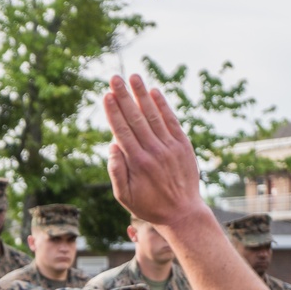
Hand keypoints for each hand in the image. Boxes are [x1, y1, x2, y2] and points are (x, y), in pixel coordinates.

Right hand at [102, 75, 204, 226]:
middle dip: (124, 96)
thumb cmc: (148, 205)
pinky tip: (154, 92)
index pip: (122, 131)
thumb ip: (116, 171)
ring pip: (153, 115)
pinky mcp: (183, 145)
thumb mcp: (124, 196)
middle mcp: (154, 151)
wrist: (183, 212)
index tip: (106, 95)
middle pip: (135, 118)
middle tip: (115, 78)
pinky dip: (163, 106)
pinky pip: (172, 121)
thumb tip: (111, 146)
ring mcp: (170, 146)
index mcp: (137, 162)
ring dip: (142, 94)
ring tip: (133, 77)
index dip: (113, 112)